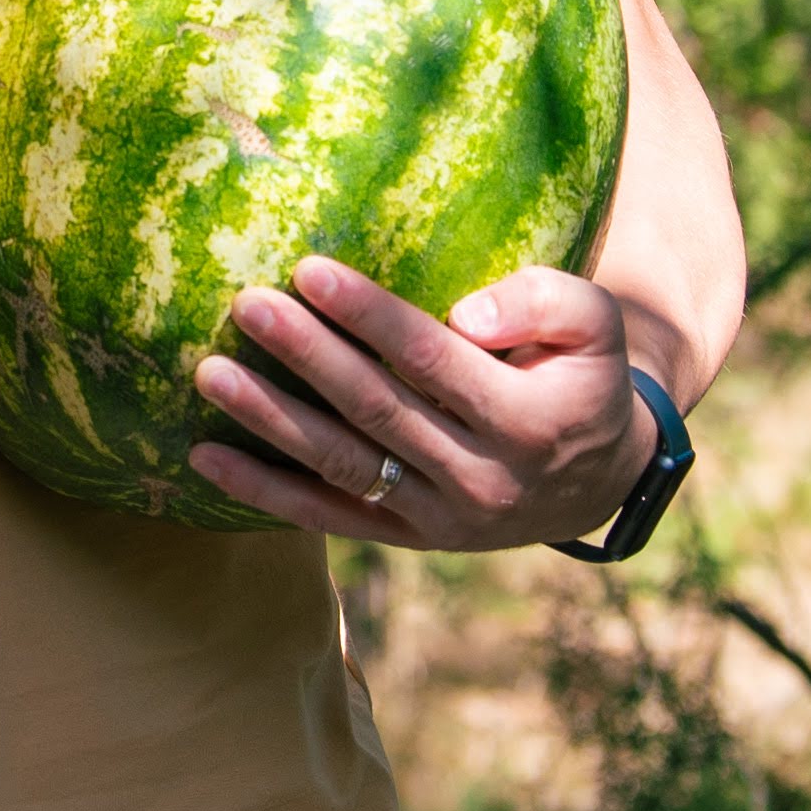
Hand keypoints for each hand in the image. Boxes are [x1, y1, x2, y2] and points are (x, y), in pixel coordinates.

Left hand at [191, 260, 655, 550]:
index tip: (308, 270)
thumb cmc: (585, 376)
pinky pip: (329, 517)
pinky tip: (208, 458)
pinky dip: (266, 492)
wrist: (601, 480)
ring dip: (271, 421)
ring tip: (211, 374)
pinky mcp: (411, 540)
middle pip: (375, 410)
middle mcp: (480, 479)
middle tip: (247, 306)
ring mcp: (441, 519)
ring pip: (343, 466)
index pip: (431, 361)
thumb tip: (464, 313)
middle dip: (306, 357)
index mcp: (527, 422)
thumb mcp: (597, 324)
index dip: (369, 316)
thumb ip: (543, 301)